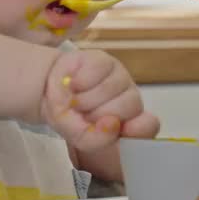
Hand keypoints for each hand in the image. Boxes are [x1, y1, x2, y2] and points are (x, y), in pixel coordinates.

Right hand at [41, 50, 159, 150]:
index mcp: (129, 122)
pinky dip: (81, 82)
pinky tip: (74, 85)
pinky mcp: (105, 60)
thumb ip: (92, 139)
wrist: (49, 89)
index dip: (138, 128)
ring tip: (75, 101)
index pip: (149, 125)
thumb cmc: (68, 114)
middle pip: (130, 107)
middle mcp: (129, 98)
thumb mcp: (75, 135)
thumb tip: (111, 127)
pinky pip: (98, 71)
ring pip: (112, 89)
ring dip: (86, 100)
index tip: (116, 128)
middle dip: (99, 114)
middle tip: (83, 115)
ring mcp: (119, 77)